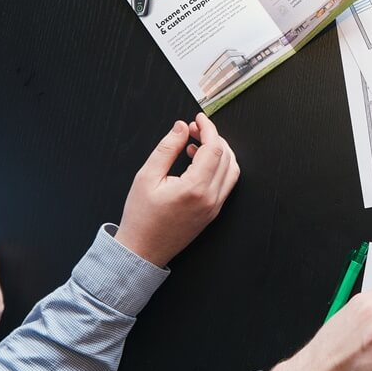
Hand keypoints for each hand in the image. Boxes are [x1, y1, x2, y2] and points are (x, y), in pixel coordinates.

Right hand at [114, 113, 239, 267]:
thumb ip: (167, 148)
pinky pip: (225, 183)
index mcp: (195, 188)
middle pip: (226, 157)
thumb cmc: (140, 218)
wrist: (142, 251)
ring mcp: (215, 207)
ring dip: (219, 152)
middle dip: (213, 137)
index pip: (214, 149)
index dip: (209, 129)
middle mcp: (211, 198)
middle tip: (194, 129)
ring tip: (195, 144)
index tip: (199, 119)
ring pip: (231, 170)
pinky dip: (218, 167)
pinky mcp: (213, 212)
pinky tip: (198, 162)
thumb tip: (182, 127)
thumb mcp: (146, 177)